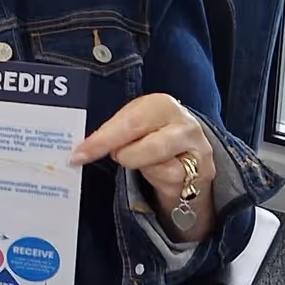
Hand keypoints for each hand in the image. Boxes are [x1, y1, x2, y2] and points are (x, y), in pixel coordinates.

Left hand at [71, 94, 215, 240]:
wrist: (190, 151)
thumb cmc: (155, 133)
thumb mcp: (136, 123)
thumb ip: (115, 130)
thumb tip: (83, 147)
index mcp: (162, 104)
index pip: (128, 123)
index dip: (101, 140)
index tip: (79, 154)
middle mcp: (184, 123)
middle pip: (145, 146)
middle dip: (123, 155)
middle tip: (115, 155)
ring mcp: (197, 148)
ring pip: (160, 167)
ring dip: (141, 166)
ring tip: (140, 159)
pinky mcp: (205, 172)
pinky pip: (173, 181)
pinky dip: (158, 178)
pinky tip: (160, 171)